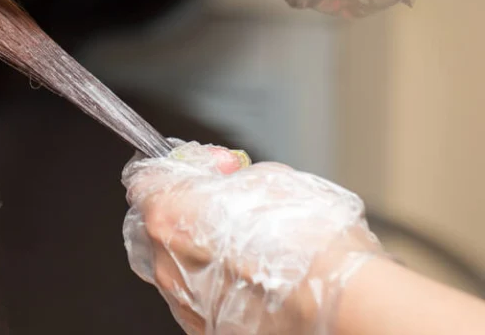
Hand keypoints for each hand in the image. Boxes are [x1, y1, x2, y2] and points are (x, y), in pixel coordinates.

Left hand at [123, 142, 384, 333]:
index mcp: (170, 214)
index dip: (178, 169)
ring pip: (175, 266)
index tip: (206, 170)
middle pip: (156, 225)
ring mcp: (182, 301)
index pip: (145, 180)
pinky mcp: (205, 330)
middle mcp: (165, 261)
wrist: (341, 304)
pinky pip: (197, 300)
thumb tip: (227, 176)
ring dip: (201, 251)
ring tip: (249, 248)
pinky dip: (215, 287)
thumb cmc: (309, 242)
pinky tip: (253, 280)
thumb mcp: (270, 178)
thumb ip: (231, 175)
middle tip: (229, 205)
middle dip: (187, 211)